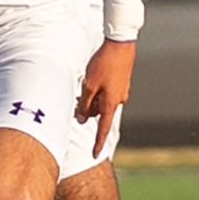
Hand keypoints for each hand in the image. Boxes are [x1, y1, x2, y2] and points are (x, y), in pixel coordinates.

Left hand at [75, 39, 135, 156]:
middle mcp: (118, 100)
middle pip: (100, 113)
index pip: (103, 128)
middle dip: (88, 109)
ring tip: (84, 84)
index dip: (97, 142)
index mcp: (111, 103)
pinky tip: (92, 78)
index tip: (94, 154)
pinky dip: (98, 90)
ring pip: (103, 101)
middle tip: (77, 99)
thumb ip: (85, 104)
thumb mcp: (89, 85)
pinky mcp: (121, 82)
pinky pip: (107, 92)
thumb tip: (83, 118)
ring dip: (92, 98)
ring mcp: (121, 91)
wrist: (120, 45)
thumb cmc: (104, 64)